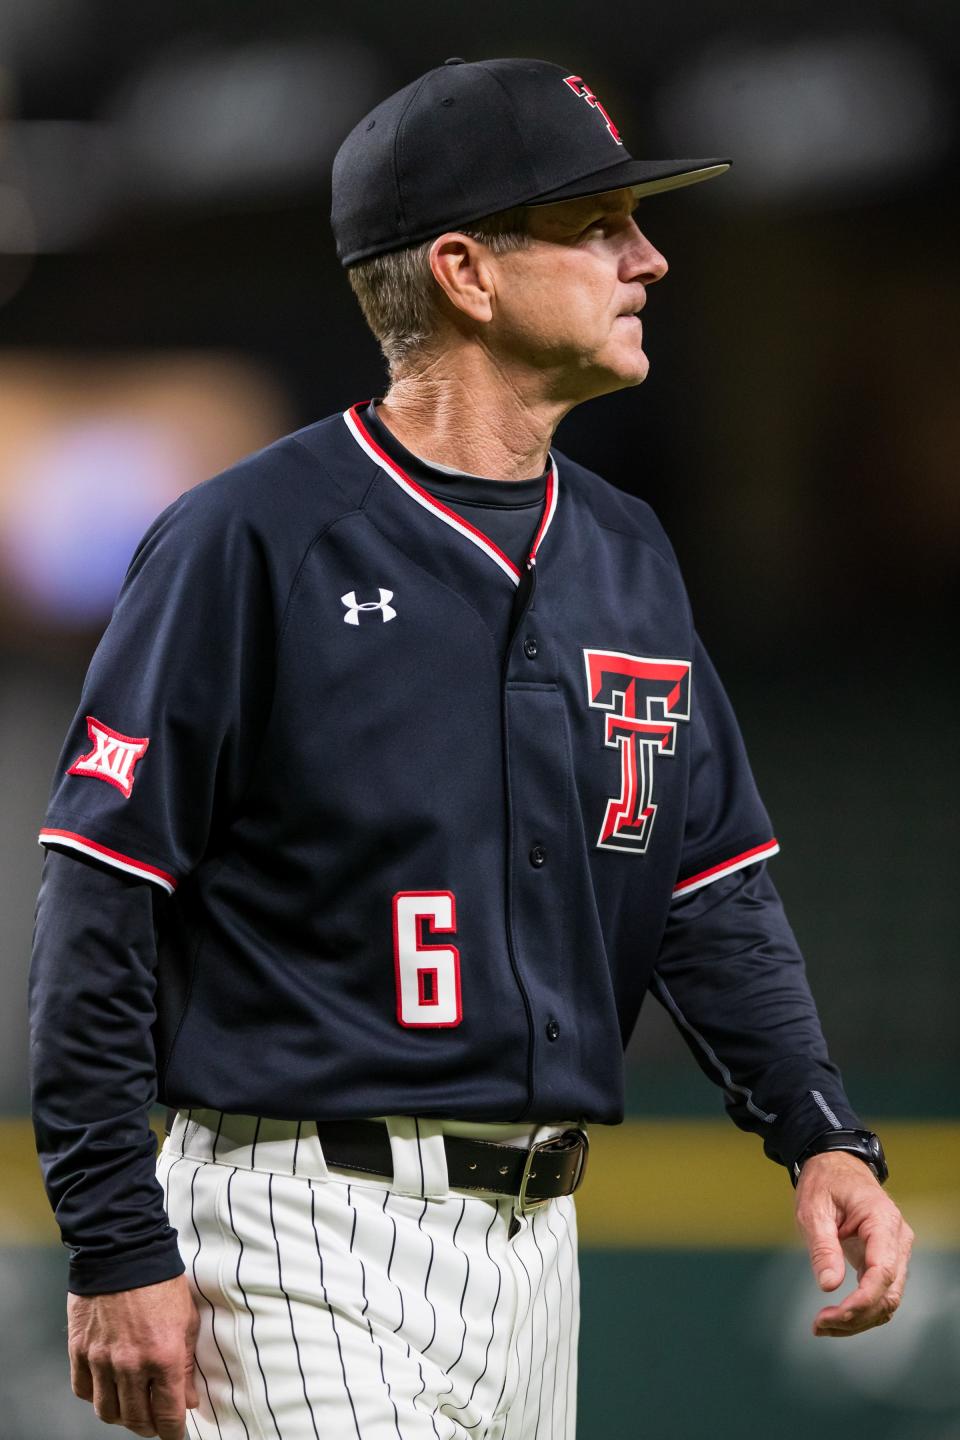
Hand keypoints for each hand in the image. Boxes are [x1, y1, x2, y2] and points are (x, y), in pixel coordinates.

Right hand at [67, 1274, 200, 1437]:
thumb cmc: (161, 1282)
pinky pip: (84, 1391)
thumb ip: (187, 1364)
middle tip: (156, 1421)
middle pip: (136, 1419)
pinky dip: (96, 1396)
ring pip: (108, 1412)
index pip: (167, 1414)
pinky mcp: (79, 1351)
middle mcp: (130, 1365)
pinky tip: (108, 1389)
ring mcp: (101, 1360)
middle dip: (149, 1426)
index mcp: (163, 1357)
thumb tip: (189, 1398)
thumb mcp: (187, 1320)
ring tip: (132, 1409)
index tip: (176, 1432)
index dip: (173, 1430)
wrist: (123, 1251)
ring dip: (122, 1417)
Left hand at [794, 1149, 913, 1337]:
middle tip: (819, 1325)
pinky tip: (834, 1319)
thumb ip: (823, 1247)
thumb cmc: (825, 1182)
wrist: (836, 1165)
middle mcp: (897, 1239)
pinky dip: (860, 1311)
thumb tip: (829, 1286)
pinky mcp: (885, 1261)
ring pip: (887, 1300)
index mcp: (882, 1220)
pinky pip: (880, 1293)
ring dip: (858, 1320)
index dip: (862, 1300)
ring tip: (822, 1326)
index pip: (883, 1271)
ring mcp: (895, 1251)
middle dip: (856, 1316)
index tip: (835, 1315)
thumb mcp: (813, 1208)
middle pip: (889, 1292)